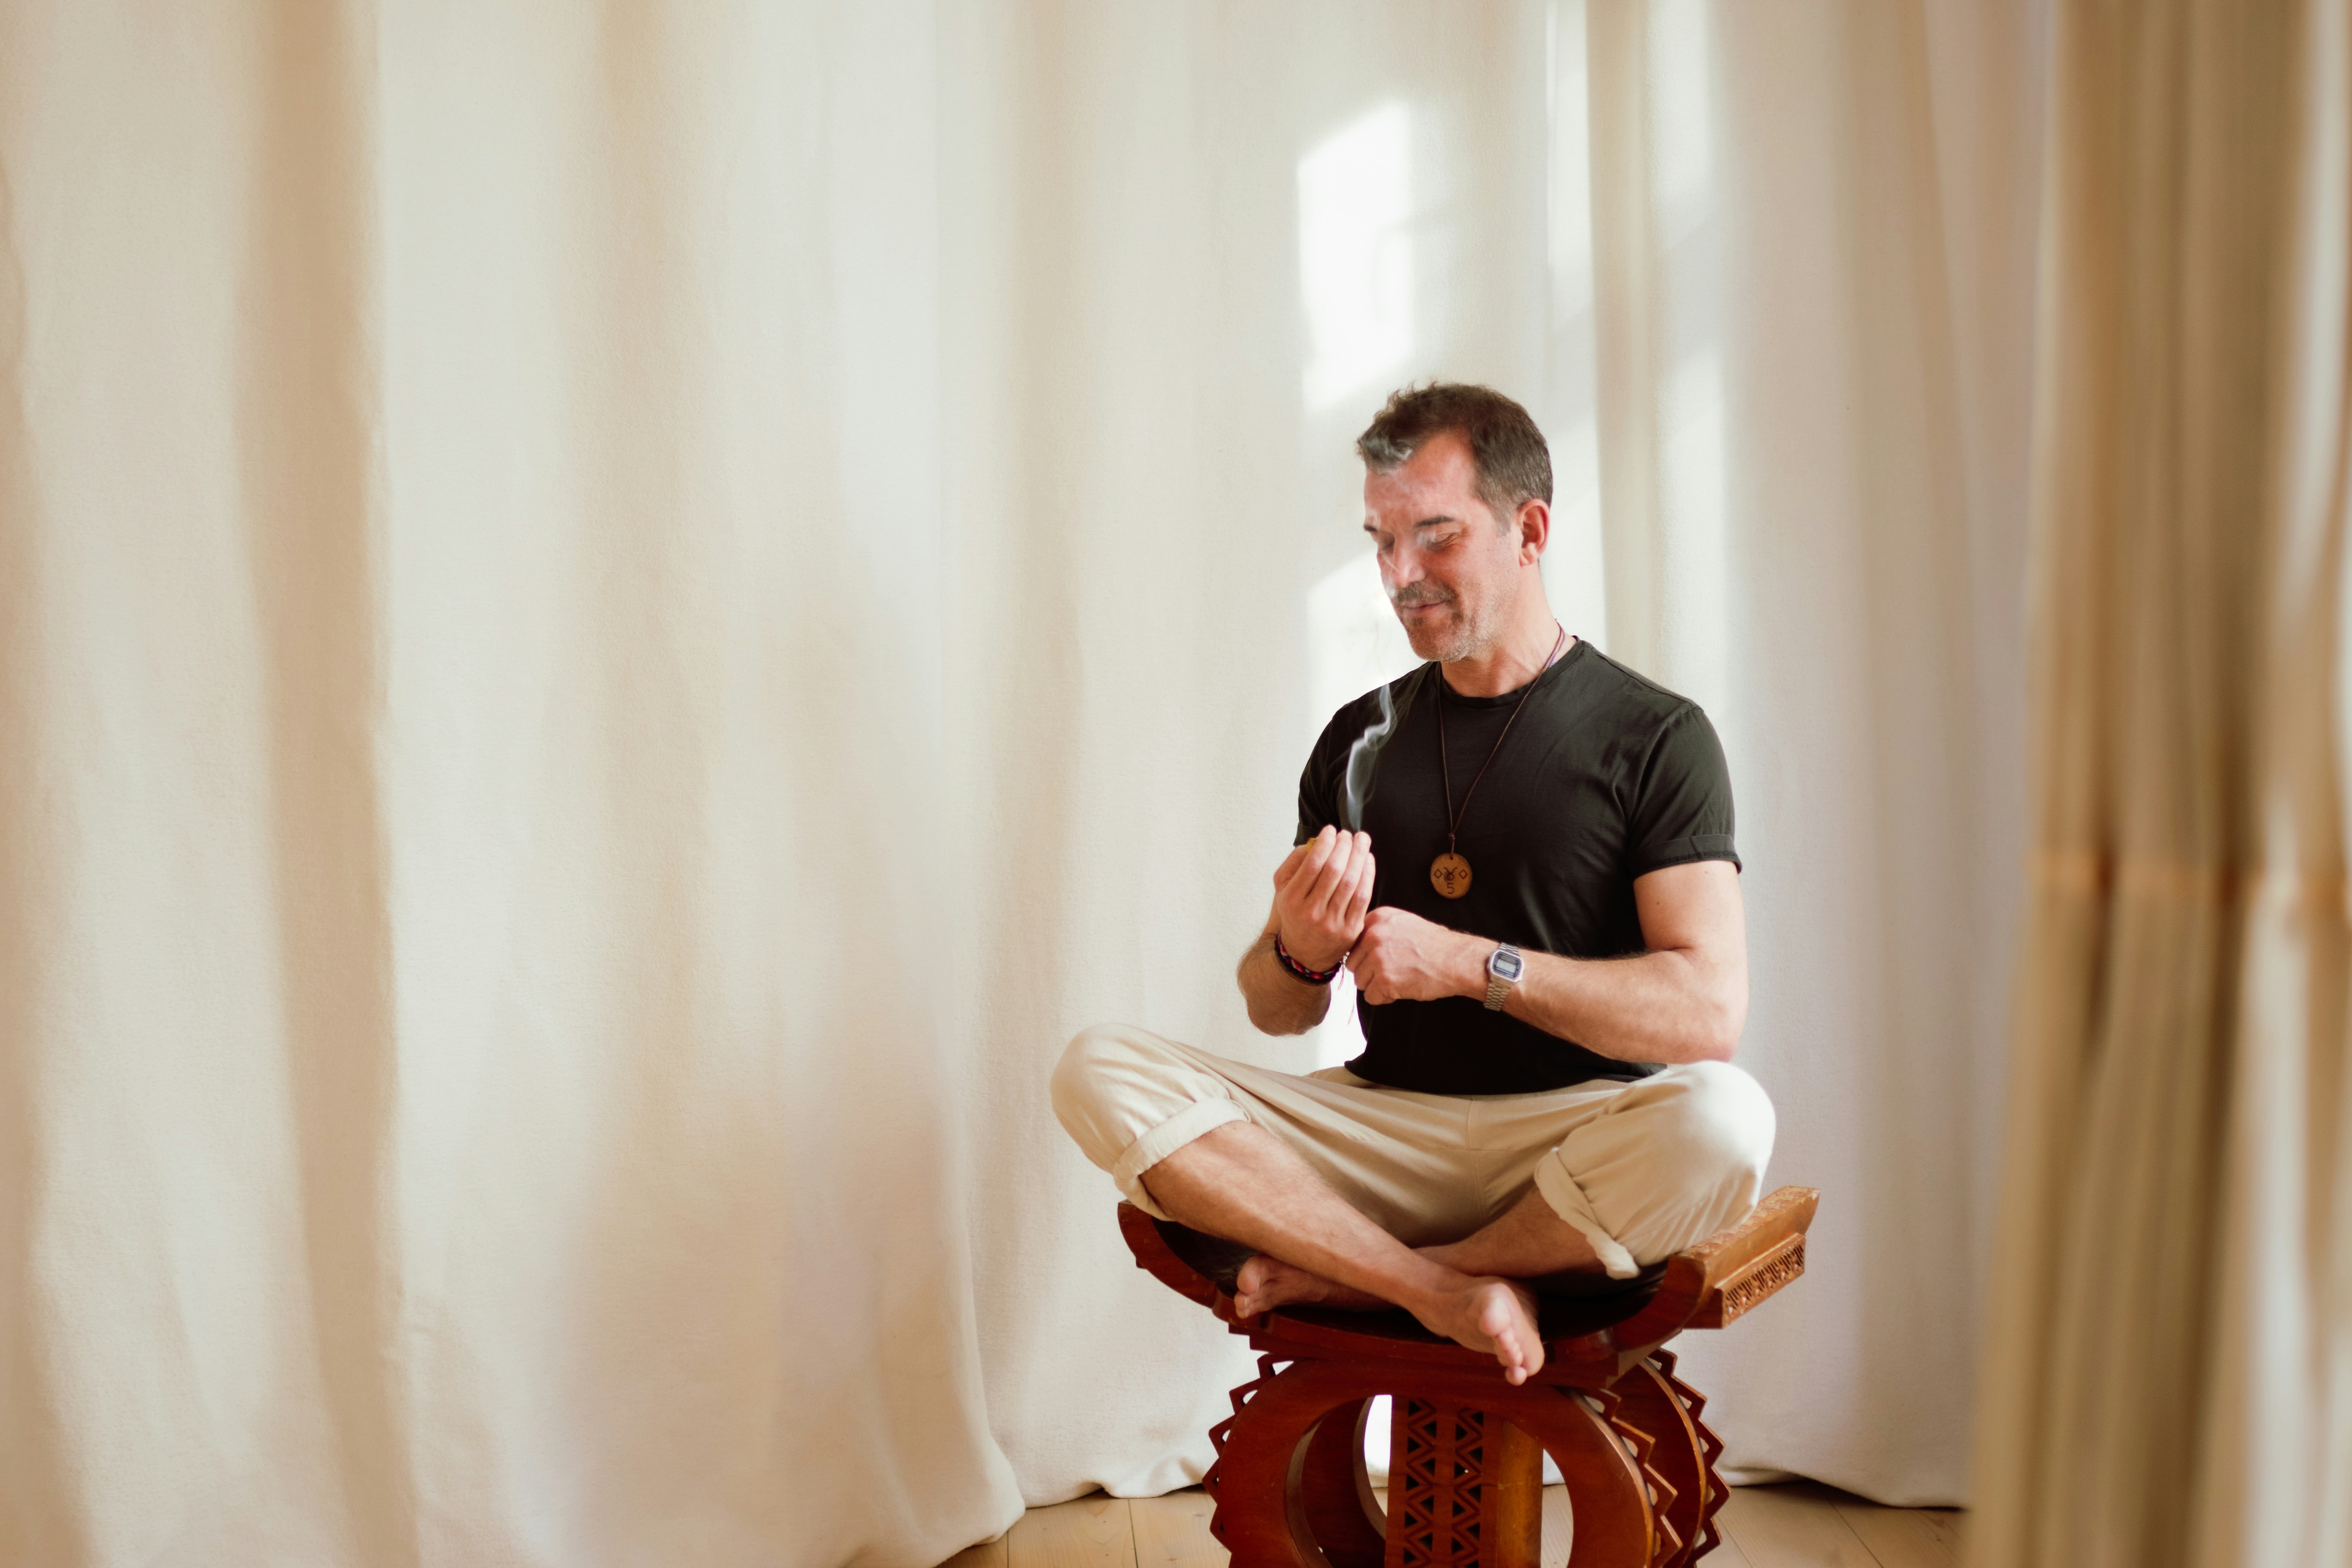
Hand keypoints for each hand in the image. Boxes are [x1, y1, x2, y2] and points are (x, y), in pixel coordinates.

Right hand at [1272, 826, 1375, 971]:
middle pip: (1333, 870)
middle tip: (1349, 833)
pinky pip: (1362, 897)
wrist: (1303, 953)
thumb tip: (1315, 843)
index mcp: (1291, 899)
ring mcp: (1331, 923)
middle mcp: (1310, 912)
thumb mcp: (1282, 889)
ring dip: (1359, 856)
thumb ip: (1293, 863)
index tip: (1331, 830)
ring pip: (1350, 882)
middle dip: (1344, 846)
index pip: (1312, 864)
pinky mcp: (1349, 930)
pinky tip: (1368, 860)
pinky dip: (1368, 875)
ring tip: (1362, 840)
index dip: (1325, 843)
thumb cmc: (1295, 913)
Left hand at [1347, 907, 1485, 1004]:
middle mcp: (1374, 935)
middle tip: (1392, 972)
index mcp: (1378, 918)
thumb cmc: (1435, 945)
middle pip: (1353, 963)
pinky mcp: (1384, 979)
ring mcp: (1377, 957)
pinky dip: (1384, 998)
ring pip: (1360, 981)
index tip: (1381, 959)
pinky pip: (1371, 997)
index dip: (1366, 955)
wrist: (1456, 960)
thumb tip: (1361, 944)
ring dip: (1376, 985)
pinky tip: (1400, 989)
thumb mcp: (1404, 922)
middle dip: (1369, 972)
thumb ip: (1380, 929)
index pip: (1354, 942)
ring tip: (1398, 980)